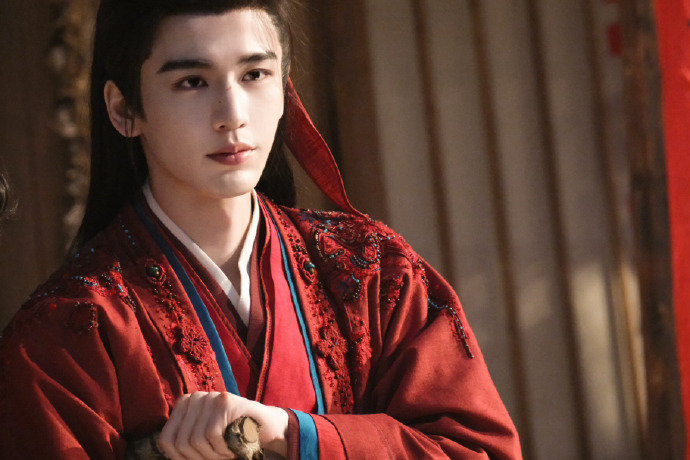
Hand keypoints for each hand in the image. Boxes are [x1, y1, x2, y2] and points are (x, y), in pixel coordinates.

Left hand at [157, 391, 288, 459]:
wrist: (265, 427)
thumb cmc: (231, 437)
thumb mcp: (203, 438)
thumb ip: (184, 441)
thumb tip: (167, 454)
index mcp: (184, 405)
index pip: (167, 440)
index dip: (180, 459)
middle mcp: (195, 397)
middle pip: (181, 443)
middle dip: (199, 459)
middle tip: (217, 458)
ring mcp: (210, 397)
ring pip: (196, 440)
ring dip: (213, 455)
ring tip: (225, 452)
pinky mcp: (225, 401)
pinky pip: (212, 434)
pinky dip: (223, 448)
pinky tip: (232, 446)